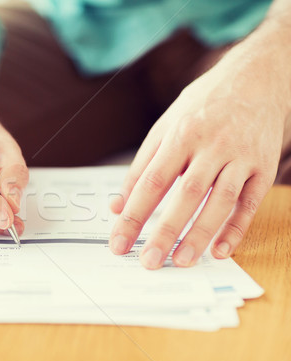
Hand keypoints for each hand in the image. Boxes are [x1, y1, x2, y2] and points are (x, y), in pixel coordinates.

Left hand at [109, 54, 286, 268]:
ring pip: (220, 201)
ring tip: (181, 261)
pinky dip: (236, 228)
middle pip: (185, 195)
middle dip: (165, 232)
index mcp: (180, 135)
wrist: (256, 77)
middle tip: (149, 262)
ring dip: (200, 235)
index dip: (134, 216)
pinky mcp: (263, 166)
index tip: (119, 242)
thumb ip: (140, 167)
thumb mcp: (165, 127)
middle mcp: (211, 145)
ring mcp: (241, 156)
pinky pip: (250, 202)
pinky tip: (220, 250)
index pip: (151, 183)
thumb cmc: (203, 105)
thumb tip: (118, 205)